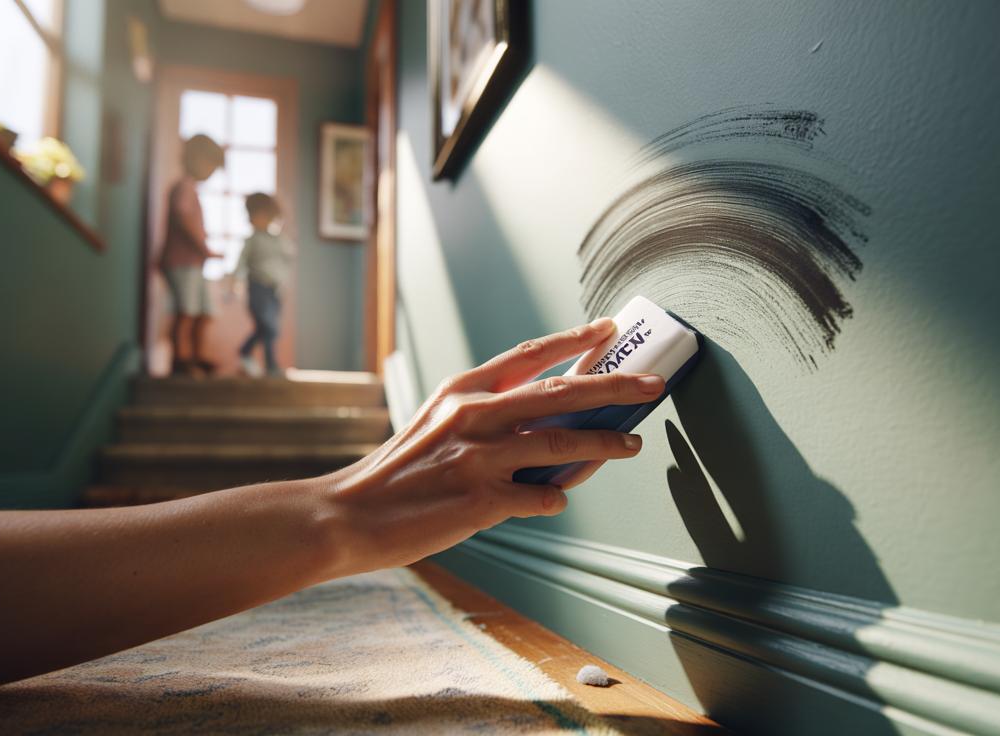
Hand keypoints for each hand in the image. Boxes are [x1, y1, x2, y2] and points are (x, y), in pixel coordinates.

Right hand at [326, 318, 664, 572]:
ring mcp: (480, 456)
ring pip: (563, 442)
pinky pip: (541, 495)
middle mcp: (474, 415)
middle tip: (651, 383)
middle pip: (561, 392)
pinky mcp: (481, 499)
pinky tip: (555, 498)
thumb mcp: (437, 426)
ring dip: (605, 443)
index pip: (531, 355)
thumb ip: (488, 419)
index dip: (575, 340)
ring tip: (631, 444)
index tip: (610, 328)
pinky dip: (556, 496)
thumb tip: (548, 426)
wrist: (348, 515)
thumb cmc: (397, 473)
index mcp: (463, 390)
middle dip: (614, 385)